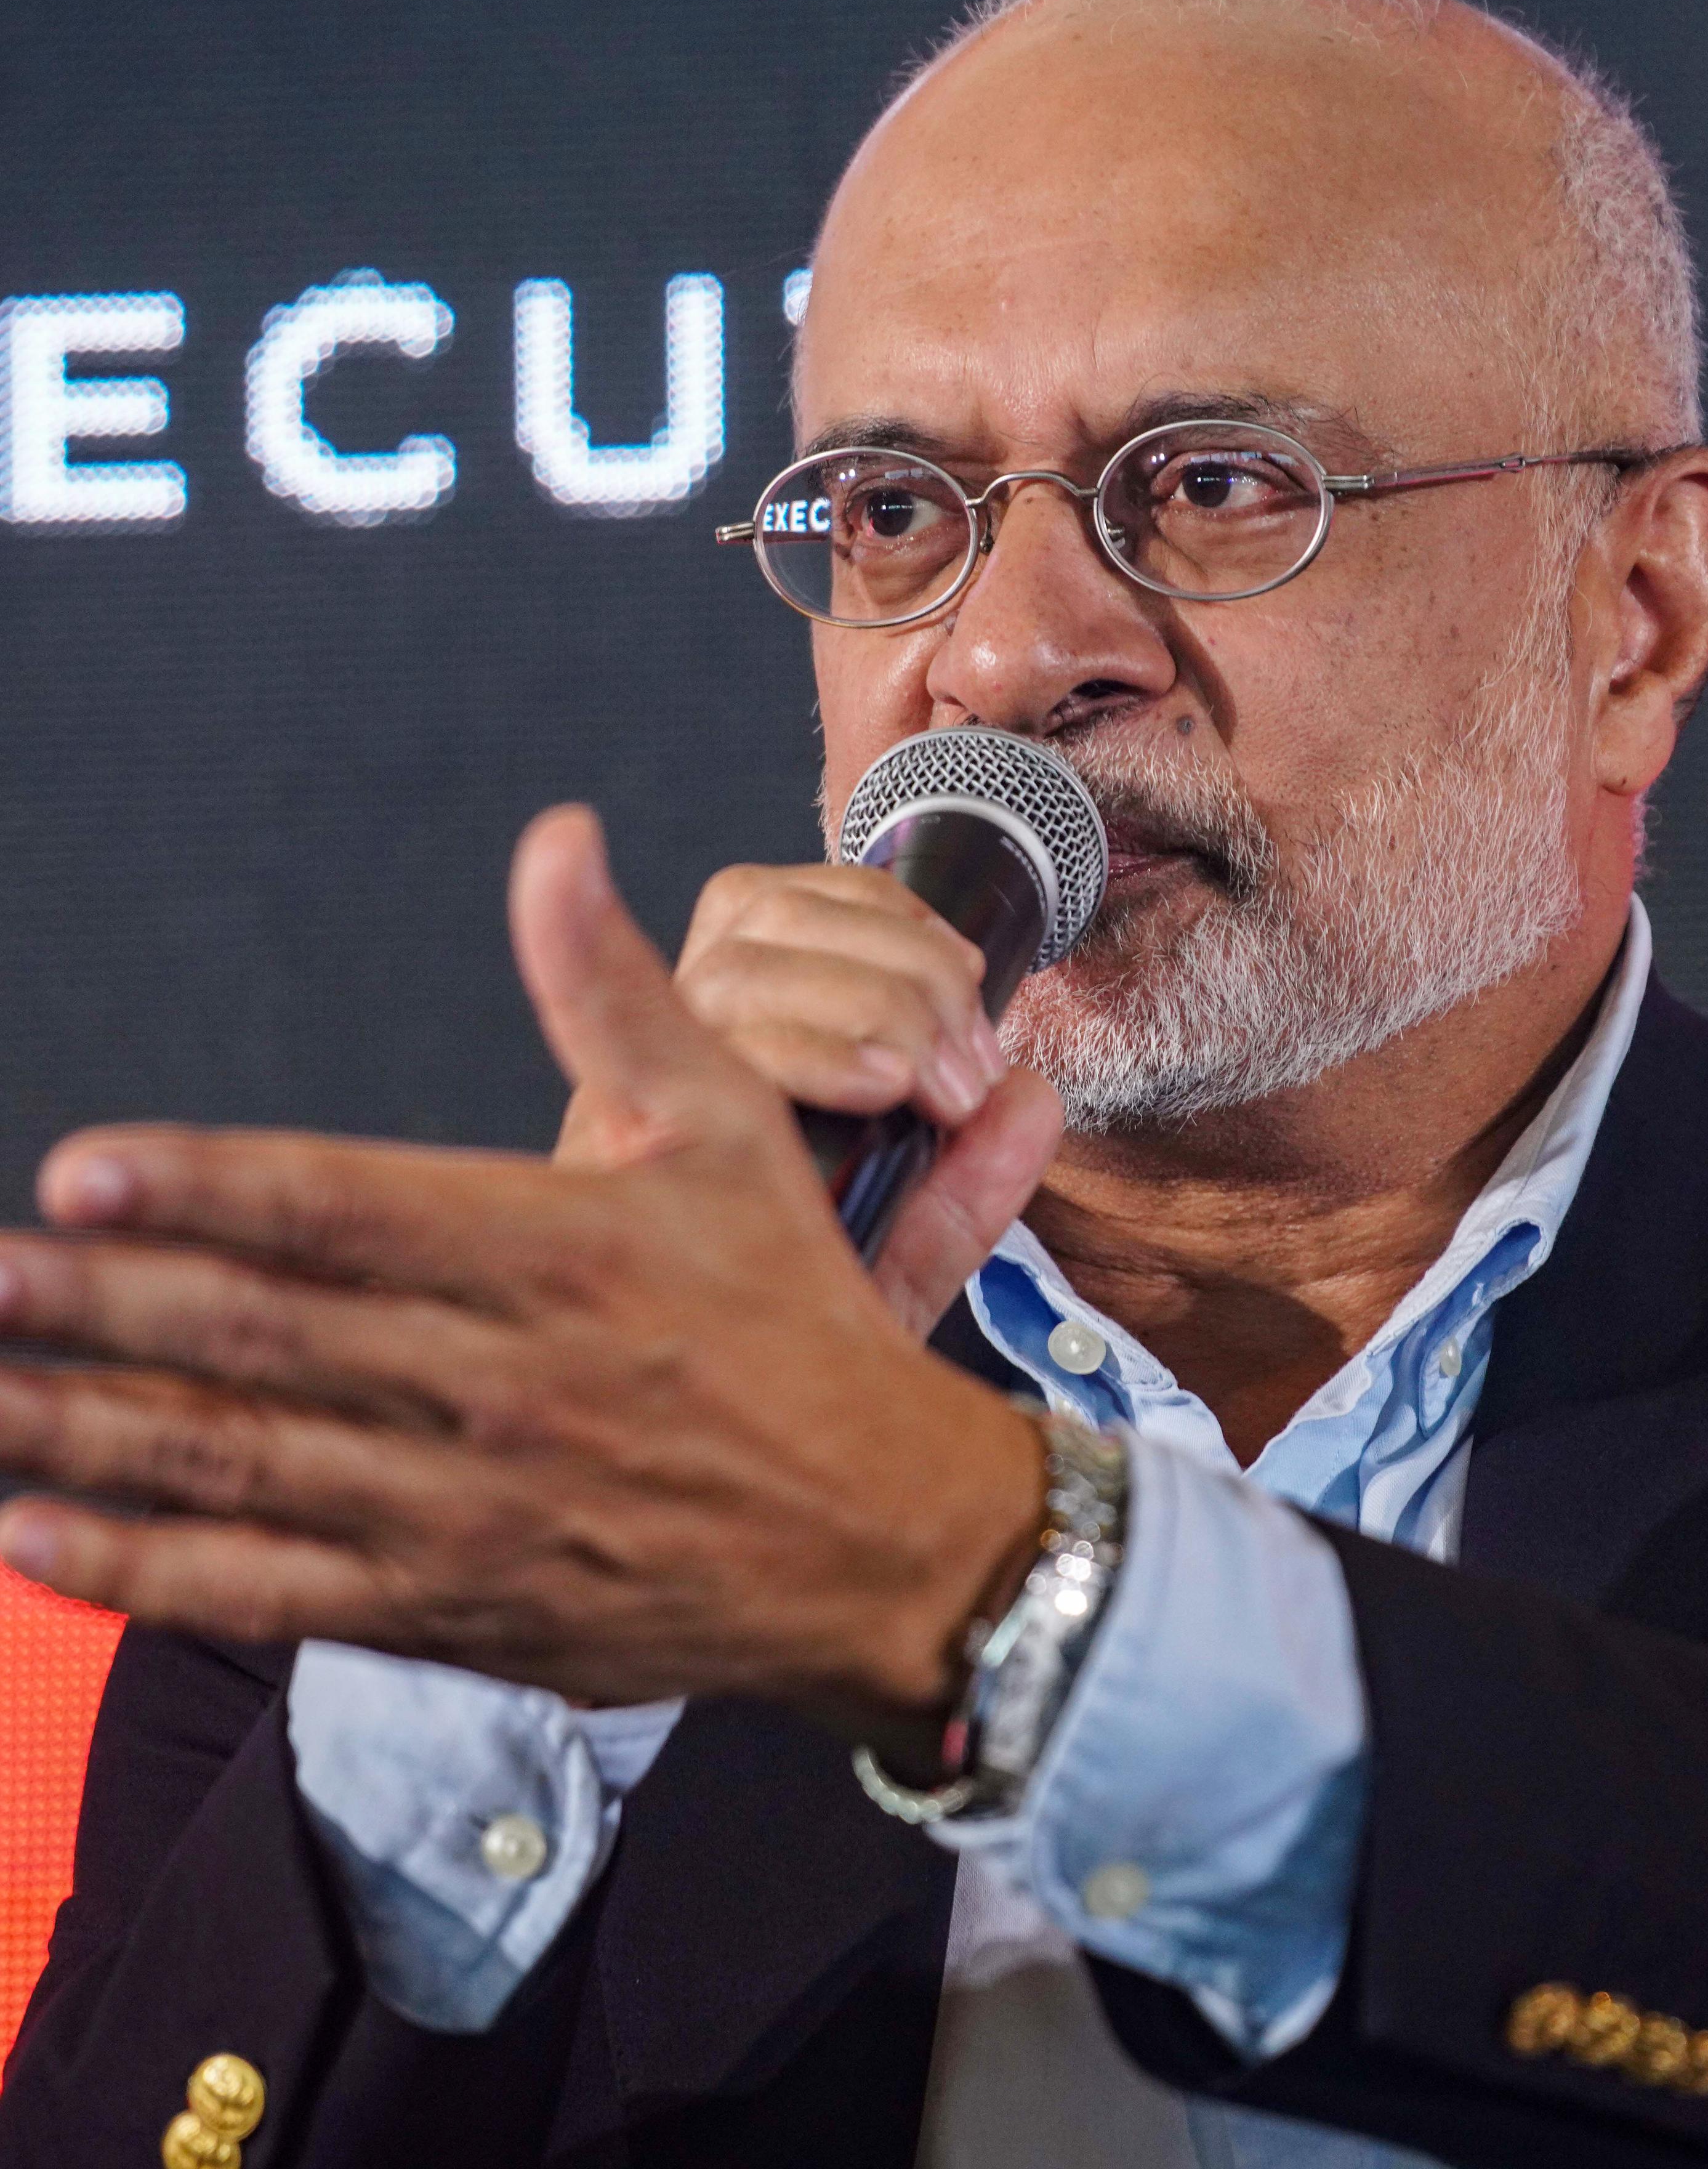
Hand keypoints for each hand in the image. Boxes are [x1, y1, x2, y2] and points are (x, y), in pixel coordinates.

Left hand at [0, 810, 1047, 1722]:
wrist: (882, 1538)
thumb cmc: (797, 1320)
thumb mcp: (730, 1131)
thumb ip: (615, 990)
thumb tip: (556, 843)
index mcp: (563, 1250)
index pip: (350, 1208)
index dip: (207, 1185)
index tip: (84, 1165)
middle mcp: (504, 1380)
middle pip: (263, 1335)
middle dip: (97, 1301)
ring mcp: (472, 1506)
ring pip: (239, 1465)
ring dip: (83, 1429)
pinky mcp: (460, 1606)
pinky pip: (274, 1593)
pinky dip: (147, 1570)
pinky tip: (36, 1541)